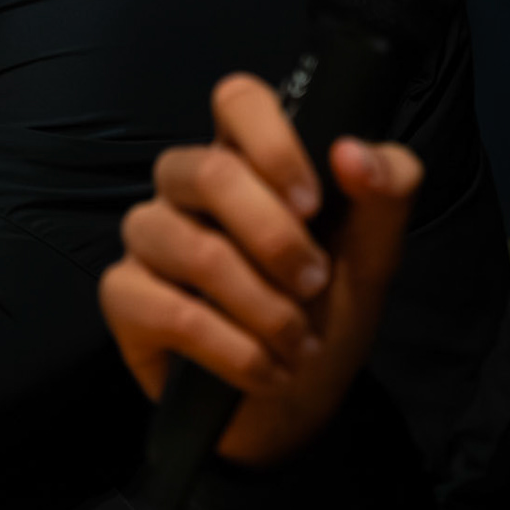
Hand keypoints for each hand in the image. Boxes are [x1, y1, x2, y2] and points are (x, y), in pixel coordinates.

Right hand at [98, 74, 422, 465]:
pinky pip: (170, 311)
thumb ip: (385, 193)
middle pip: (207, 171)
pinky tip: (264, 370)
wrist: (294, 409)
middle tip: (315, 285)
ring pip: (188, 245)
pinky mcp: (124, 297)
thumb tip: (353, 152)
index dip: (272, 142)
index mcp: (246, 162)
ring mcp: (148, 239)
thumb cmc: (325, 315)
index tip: (312, 202)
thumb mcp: (373, 258)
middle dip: (276, 239)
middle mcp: (186, 189)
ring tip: (297, 343)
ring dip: (262, 306)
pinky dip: (233, 349)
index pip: (237, 100)